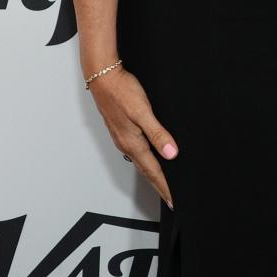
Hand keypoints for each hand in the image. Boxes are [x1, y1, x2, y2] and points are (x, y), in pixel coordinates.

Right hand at [86, 67, 176, 208]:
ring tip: (162, 184)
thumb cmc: (121, 90)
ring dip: (153, 175)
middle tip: (170, 199)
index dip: (164, 187)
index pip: (153, 171)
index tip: (174, 200)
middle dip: (159, 186)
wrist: (102, 76)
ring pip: (141, 162)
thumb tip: (171, 153)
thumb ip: (157, 133)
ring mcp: (122, 138)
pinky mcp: (121, 130)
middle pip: (146, 171)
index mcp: (132, 143)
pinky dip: (146, 161)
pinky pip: (136, 152)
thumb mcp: (142, 111)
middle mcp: (126, 144)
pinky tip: (150, 158)